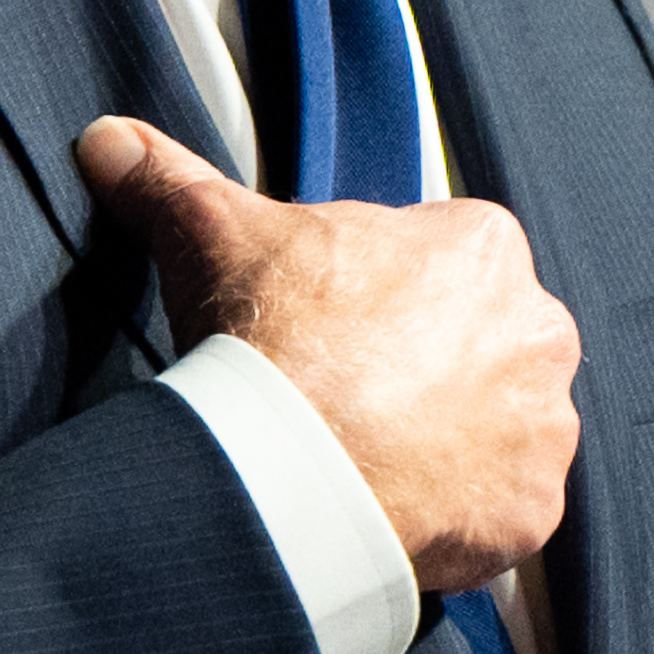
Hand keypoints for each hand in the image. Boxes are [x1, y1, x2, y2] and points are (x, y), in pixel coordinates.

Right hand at [73, 115, 580, 592]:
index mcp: (480, 246)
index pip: (436, 260)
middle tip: (344, 392)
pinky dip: (455, 512)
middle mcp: (536, 329)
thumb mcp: (208, 233)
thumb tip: (112, 141)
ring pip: (497, 428)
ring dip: (447, 439)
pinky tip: (389, 502)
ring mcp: (541, 426)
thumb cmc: (268, 342)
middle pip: (479, 344)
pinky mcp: (531, 509)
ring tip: (364, 453)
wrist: (285, 471)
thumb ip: (168, 179)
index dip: (373, 294)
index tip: (327, 325)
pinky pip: (500, 508)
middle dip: (423, 368)